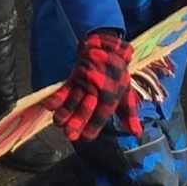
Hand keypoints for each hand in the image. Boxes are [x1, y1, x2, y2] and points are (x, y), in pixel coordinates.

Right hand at [52, 28, 138, 143]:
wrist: (107, 47)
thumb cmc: (116, 74)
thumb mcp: (125, 93)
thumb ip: (128, 114)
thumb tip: (136, 133)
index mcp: (112, 95)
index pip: (102, 113)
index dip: (94, 126)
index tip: (85, 138)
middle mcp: (98, 88)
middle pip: (86, 107)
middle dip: (78, 120)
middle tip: (69, 134)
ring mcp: (85, 81)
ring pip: (74, 97)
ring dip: (66, 110)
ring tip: (58, 123)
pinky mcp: (75, 74)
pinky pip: (66, 87)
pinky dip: (58, 96)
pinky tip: (50, 105)